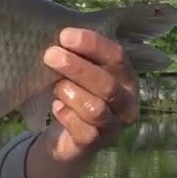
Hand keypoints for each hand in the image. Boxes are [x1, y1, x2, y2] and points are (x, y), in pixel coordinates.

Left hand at [28, 28, 140, 177]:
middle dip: (77, 67)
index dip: (92, 44)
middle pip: (107, 84)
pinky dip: (67, 116)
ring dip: (71, 93)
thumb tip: (59, 32)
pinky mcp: (95, 145)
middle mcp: (126, 103)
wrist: (66, 138)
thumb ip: (78, 53)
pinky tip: (56, 107)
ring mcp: (113, 127)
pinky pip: (84, 131)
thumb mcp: (80, 71)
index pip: (117, 57)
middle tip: (50, 55)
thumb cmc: (75, 93)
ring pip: (96, 109)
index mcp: (126, 78)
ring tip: (55, 87)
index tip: (65, 35)